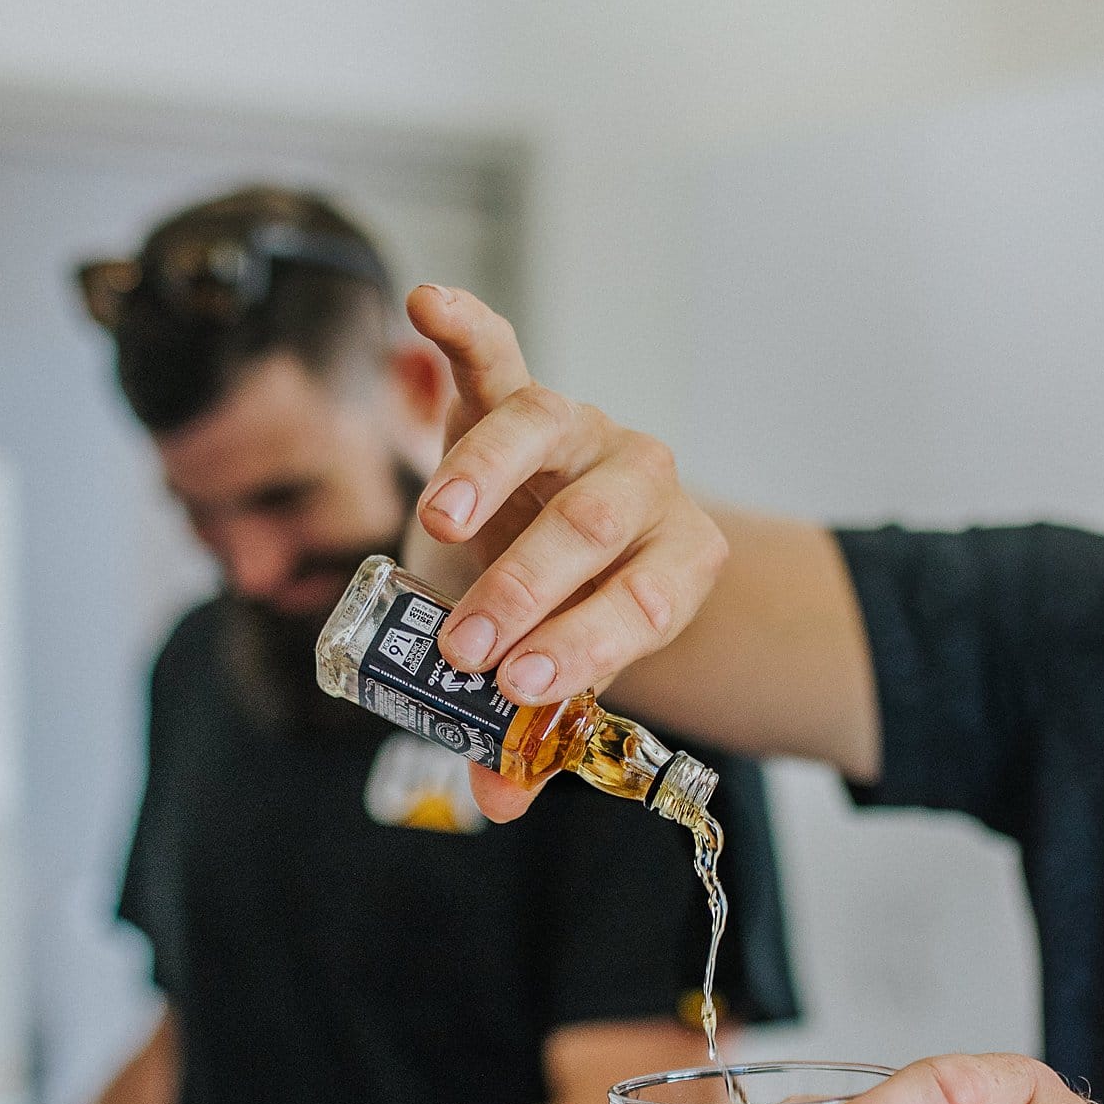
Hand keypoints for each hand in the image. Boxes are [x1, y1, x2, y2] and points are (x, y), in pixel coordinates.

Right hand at [405, 285, 725, 817]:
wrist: (560, 546)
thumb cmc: (564, 614)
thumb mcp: (556, 674)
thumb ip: (530, 735)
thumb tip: (499, 800)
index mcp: (677, 561)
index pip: (647, 600)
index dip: (586, 643)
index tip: (523, 685)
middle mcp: (644, 484)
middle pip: (594, 523)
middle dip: (528, 589)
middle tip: (467, 645)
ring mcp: (582, 430)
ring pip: (545, 429)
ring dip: (488, 475)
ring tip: (438, 523)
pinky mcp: (517, 390)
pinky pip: (496, 352)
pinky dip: (463, 325)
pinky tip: (426, 303)